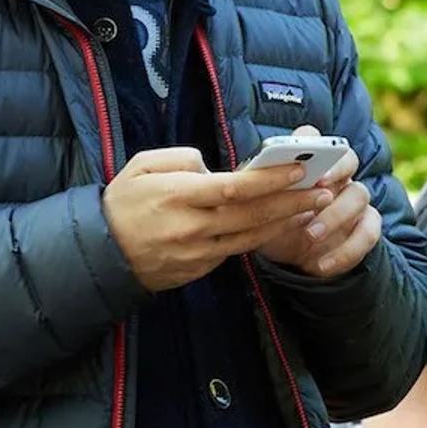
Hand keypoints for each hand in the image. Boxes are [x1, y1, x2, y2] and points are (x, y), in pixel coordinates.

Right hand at [101, 147, 332, 291]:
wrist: (101, 254)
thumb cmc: (122, 202)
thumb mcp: (141, 165)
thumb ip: (181, 158)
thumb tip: (213, 166)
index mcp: (178, 196)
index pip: (234, 188)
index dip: (269, 181)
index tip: (297, 171)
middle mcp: (192, 227)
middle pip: (252, 215)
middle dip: (292, 202)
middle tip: (324, 190)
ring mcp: (197, 253)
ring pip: (252, 237)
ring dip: (286, 222)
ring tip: (315, 206)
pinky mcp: (200, 269)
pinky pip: (238, 251)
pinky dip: (264, 238)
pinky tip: (284, 225)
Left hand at [256, 127, 380, 277]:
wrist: (288, 256)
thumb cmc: (270, 221)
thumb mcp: (257, 207)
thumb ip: (256, 191)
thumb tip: (243, 182)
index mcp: (309, 161)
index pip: (317, 139)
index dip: (315, 145)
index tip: (304, 161)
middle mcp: (337, 174)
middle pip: (349, 159)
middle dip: (336, 171)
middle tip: (319, 188)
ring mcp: (354, 199)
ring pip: (359, 195)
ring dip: (336, 216)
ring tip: (311, 236)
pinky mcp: (366, 225)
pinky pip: (368, 233)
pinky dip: (346, 251)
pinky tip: (320, 266)